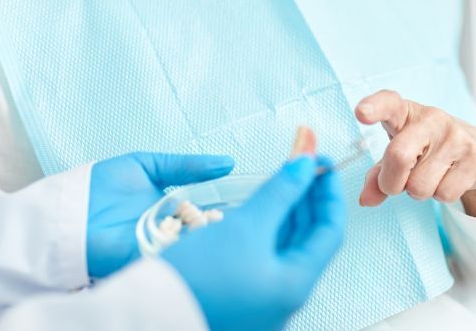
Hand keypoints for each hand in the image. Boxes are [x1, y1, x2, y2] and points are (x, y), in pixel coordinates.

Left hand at [87, 152, 233, 278]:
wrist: (70, 208)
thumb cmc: (102, 184)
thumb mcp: (150, 165)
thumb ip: (187, 165)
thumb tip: (228, 162)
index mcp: (171, 210)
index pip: (204, 212)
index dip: (223, 209)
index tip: (247, 201)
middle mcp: (168, 231)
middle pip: (202, 232)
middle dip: (219, 226)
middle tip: (240, 217)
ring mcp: (159, 247)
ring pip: (191, 246)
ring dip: (204, 238)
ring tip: (225, 226)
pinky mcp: (146, 261)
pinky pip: (172, 257)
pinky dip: (184, 249)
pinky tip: (198, 238)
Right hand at [162, 156, 345, 330]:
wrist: (145, 313)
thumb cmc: (196, 276)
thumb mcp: (244, 226)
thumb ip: (280, 192)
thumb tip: (305, 164)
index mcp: (295, 285)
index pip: (330, 231)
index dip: (328, 192)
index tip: (321, 162)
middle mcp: (284, 298)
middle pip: (309, 239)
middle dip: (306, 197)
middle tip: (301, 163)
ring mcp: (263, 302)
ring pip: (286, 247)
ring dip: (287, 210)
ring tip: (282, 177)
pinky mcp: (242, 298)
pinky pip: (266, 257)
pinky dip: (268, 228)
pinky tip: (261, 206)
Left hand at [355, 90, 475, 217]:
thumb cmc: (425, 149)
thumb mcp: (398, 153)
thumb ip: (377, 174)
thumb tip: (366, 200)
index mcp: (405, 112)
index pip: (388, 103)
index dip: (374, 107)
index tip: (361, 113)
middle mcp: (432, 118)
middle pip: (398, 157)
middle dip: (390, 183)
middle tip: (395, 184)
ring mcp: (457, 136)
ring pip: (420, 186)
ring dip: (419, 191)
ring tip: (430, 175)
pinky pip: (444, 194)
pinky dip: (441, 195)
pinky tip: (448, 178)